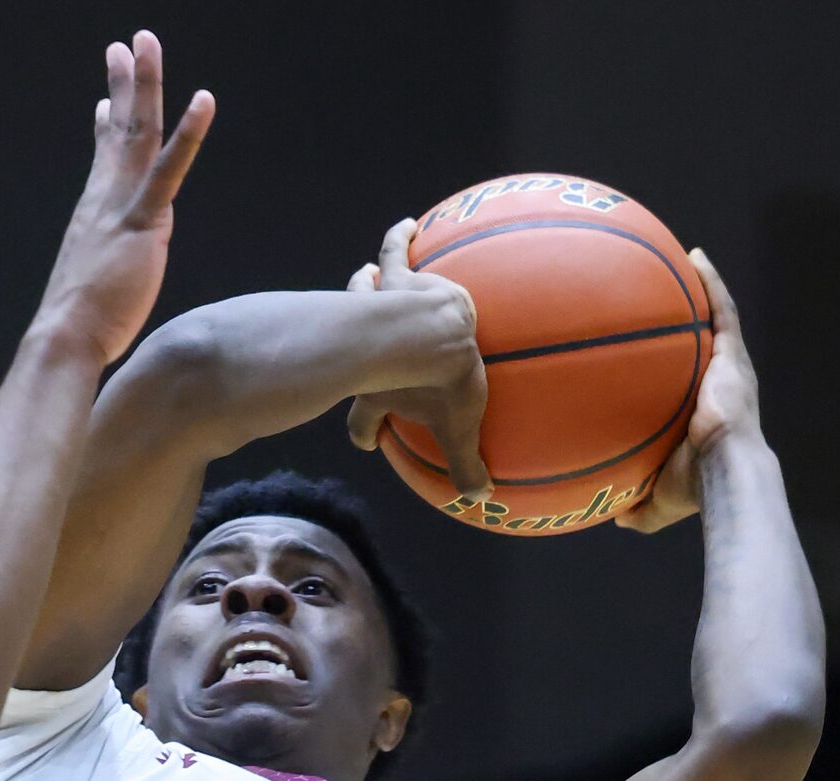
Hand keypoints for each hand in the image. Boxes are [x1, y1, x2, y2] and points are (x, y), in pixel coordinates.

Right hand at [32, 32, 213, 368]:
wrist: (66, 337)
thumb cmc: (81, 323)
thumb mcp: (96, 279)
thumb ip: (106, 259)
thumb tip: (109, 258)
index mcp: (97, 212)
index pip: (104, 157)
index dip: (106, 122)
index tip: (104, 95)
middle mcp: (104, 197)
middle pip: (119, 129)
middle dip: (126, 82)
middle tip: (130, 42)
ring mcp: (122, 204)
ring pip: (137, 132)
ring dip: (146, 83)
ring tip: (147, 42)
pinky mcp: (143, 221)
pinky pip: (168, 169)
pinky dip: (188, 133)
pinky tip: (204, 99)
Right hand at [341, 218, 489, 499]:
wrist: (430, 336)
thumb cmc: (440, 383)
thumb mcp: (456, 425)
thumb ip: (465, 461)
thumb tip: (482, 499)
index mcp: (379, 389)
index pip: (364, 420)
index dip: (366, 433)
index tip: (370, 441)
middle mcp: (371, 344)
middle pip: (358, 339)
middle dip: (358, 336)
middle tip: (357, 323)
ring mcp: (384, 307)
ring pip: (366, 290)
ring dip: (368, 280)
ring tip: (372, 267)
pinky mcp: (405, 277)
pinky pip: (396, 251)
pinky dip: (400, 238)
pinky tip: (409, 224)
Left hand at [617, 248, 759, 533]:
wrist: (725, 471)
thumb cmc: (698, 486)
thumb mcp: (662, 498)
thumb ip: (639, 505)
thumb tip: (615, 515)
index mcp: (707, 411)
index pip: (691, 380)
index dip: (681, 362)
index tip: (660, 348)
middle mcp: (720, 383)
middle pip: (704, 343)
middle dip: (690, 321)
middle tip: (666, 297)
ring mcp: (728, 365)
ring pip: (715, 319)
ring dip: (703, 290)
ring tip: (684, 261)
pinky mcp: (733, 353)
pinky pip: (721, 309)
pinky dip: (711, 283)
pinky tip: (696, 258)